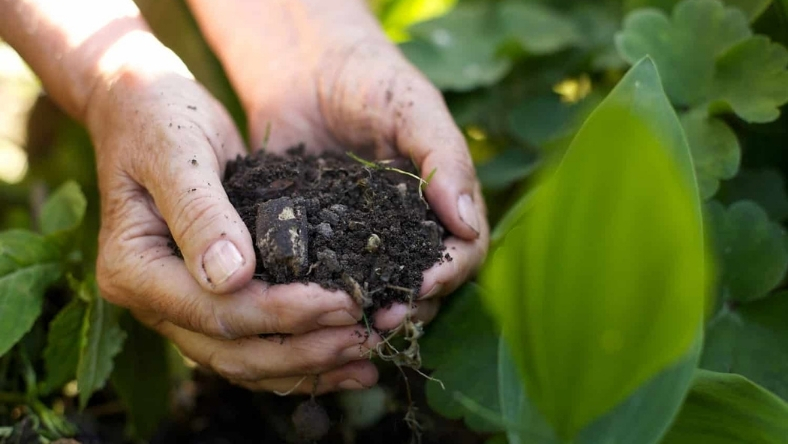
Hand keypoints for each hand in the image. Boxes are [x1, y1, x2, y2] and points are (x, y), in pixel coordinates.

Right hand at [86, 39, 380, 393]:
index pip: (214, 311)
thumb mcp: (178, 151)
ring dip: (309, 365)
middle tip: (367, 338)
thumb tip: (231, 278)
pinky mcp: (210, 300)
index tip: (343, 302)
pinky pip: (254, 343)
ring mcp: (179, 307)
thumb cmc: (159, 117)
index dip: (282, 313)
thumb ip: (200, 213)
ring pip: (246, 360)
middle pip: (232, 350)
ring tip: (368, 360)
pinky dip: (300, 356)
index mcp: (133, 269)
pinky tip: (346, 360)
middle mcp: (152, 301)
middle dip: (305, 349)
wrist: (145, 107)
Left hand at [188, 0, 489, 330]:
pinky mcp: (318, 240)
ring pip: (377, 290)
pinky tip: (307, 304)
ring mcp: (362, 239)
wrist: (304, 67)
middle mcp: (407, 230)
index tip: (422, 284)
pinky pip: (326, 275)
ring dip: (367, 312)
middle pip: (424, 284)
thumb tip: (467, 225)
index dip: (449, 274)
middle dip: (408, 305)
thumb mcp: (414, 109)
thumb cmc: (371, 79)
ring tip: (347, 324)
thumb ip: (444, 160)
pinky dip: (322, 294)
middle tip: (380, 319)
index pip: (463, 253)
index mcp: (441, 204)